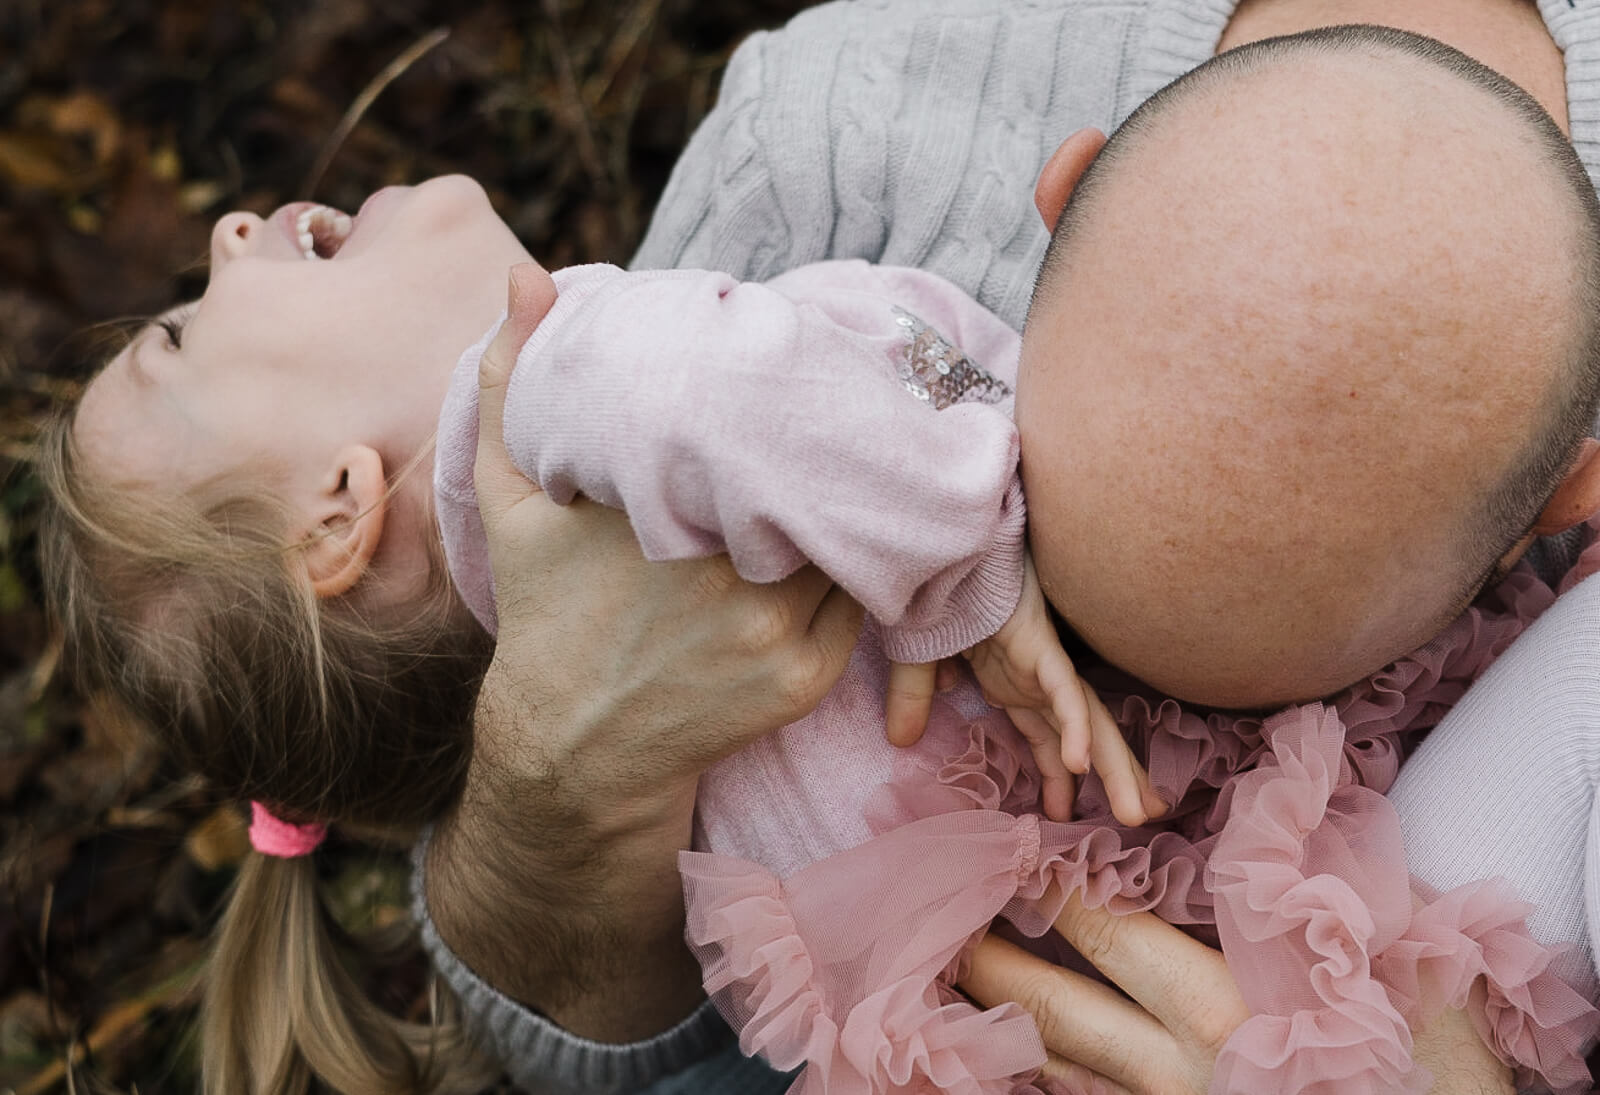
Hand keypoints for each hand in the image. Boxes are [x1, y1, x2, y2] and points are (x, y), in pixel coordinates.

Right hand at [470, 263, 864, 819]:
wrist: (571, 744)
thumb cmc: (544, 608)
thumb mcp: (510, 495)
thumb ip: (510, 375)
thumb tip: (526, 273)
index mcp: (664, 507)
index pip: (770, 420)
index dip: (798, 386)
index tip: (809, 360)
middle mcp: (727, 569)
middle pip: (823, 475)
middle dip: (842, 440)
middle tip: (861, 400)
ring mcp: (773, 630)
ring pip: (854, 536)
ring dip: (862, 504)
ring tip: (871, 461)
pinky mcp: (804, 680)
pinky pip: (865, 600)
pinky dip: (866, 567)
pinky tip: (854, 540)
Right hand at [887, 558, 1163, 825]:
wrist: (939, 551)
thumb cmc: (933, 594)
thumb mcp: (916, 662)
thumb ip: (913, 698)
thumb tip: (901, 739)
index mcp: (1014, 682)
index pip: (1046, 737)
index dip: (1058, 777)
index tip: (1062, 817)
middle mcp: (1037, 679)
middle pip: (1085, 735)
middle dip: (1115, 777)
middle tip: (1141, 818)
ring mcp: (1042, 663)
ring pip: (1089, 721)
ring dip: (1114, 767)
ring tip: (1139, 811)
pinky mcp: (1039, 646)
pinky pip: (1063, 693)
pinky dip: (1074, 728)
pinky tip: (1079, 764)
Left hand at [960, 893, 1512, 1094]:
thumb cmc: (1424, 1056)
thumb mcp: (1386, 957)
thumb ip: (1312, 882)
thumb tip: (1280, 789)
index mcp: (1225, 1006)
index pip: (1109, 929)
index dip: (1049, 882)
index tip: (1004, 843)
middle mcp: (1181, 1068)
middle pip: (1057, 1008)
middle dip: (987, 961)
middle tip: (930, 920)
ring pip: (1060, 1066)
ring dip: (1000, 1023)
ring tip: (941, 985)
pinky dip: (1043, 1074)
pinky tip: (1011, 1052)